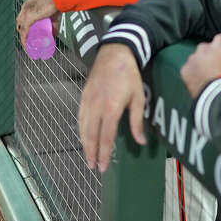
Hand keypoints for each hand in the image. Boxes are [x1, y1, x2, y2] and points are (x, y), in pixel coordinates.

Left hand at [16, 0, 56, 46]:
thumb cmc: (56, 1)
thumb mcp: (53, 15)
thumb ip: (54, 25)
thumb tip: (54, 35)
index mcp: (29, 4)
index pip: (22, 16)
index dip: (23, 24)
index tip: (27, 31)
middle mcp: (25, 8)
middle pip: (19, 22)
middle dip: (22, 31)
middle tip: (28, 38)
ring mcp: (26, 13)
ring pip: (21, 28)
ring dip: (23, 36)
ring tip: (27, 44)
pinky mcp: (29, 18)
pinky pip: (24, 32)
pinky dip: (24, 39)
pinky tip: (26, 45)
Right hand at [78, 44, 145, 172]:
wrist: (115, 53)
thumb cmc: (130, 76)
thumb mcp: (138, 98)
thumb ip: (137, 121)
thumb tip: (141, 142)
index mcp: (111, 108)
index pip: (105, 136)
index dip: (103, 153)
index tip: (102, 166)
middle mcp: (96, 106)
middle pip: (91, 135)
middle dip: (91, 153)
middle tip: (93, 167)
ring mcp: (87, 101)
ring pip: (83, 127)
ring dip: (85, 144)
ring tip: (88, 157)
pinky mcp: (83, 96)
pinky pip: (80, 117)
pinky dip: (81, 130)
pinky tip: (84, 138)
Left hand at [180, 34, 220, 98]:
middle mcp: (204, 47)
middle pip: (208, 51)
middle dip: (212, 59)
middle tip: (219, 72)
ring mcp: (193, 58)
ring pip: (197, 61)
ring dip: (202, 68)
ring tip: (210, 81)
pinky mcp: (185, 71)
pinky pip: (189, 73)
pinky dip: (194, 78)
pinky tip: (202, 86)